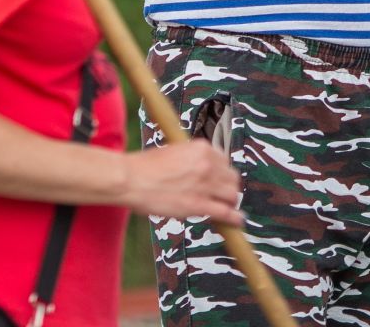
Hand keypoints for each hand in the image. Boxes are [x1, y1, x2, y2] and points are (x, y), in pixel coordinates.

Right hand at [121, 140, 244, 225]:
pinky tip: (237, 221)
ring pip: (232, 195)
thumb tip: (198, 169)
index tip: (218, 180)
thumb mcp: (174, 151)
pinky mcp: (199, 205)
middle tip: (222, 195)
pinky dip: (234, 218)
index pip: (224, 161)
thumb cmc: (145, 167)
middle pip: (232, 178)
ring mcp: (205, 184)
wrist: (132, 179)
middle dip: (228, 187)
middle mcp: (208, 164)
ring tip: (227, 208)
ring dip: (230, 202)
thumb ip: (191, 158)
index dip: (222, 173)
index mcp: (202, 148)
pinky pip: (226, 212)